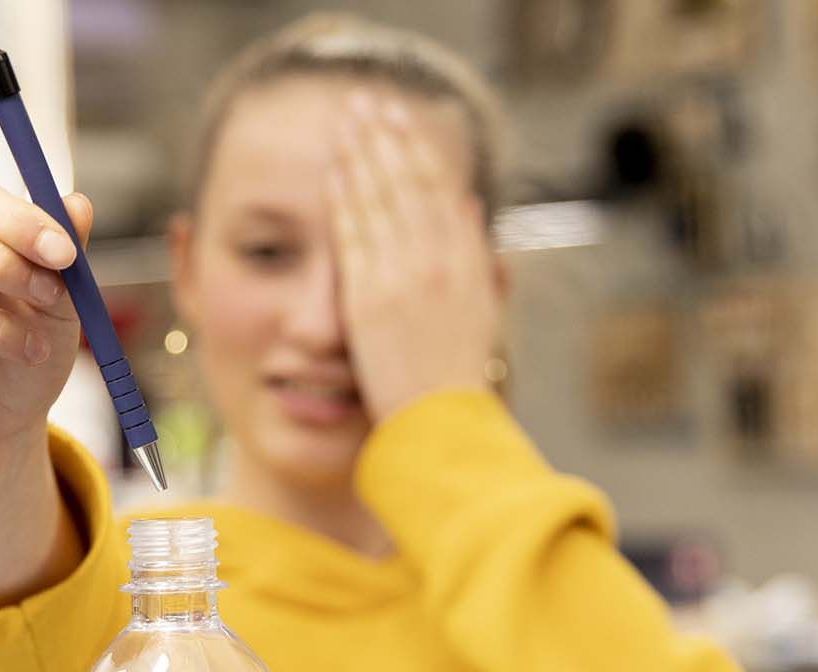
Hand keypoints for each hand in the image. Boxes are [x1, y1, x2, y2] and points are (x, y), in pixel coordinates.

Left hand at [326, 90, 501, 422]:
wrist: (443, 425)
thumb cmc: (460, 380)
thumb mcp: (483, 313)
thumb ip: (479, 259)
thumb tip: (475, 209)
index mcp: (468, 265)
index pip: (440, 194)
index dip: (420, 153)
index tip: (404, 122)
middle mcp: (438, 264)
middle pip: (409, 185)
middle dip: (388, 139)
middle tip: (370, 102)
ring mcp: (403, 278)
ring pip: (382, 201)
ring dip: (363, 154)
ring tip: (349, 119)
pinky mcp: (369, 298)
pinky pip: (355, 235)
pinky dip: (345, 198)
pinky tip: (334, 169)